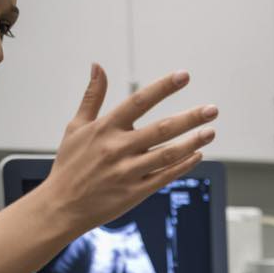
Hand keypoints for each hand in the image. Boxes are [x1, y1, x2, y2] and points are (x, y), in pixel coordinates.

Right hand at [43, 64, 217, 235]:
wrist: (61, 206)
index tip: (184, 76)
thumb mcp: (75, 127)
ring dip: (193, 142)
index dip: (163, 88)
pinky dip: (183, 166)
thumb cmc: (69, 165)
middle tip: (212, 109)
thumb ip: (92, 96)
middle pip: (161, 129)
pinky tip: (197, 155)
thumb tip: (97, 66)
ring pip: (168, 154)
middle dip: (190, 118)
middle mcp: (118, 148)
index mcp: (104, 128)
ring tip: (211, 131)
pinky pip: (165, 177)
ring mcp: (128, 171)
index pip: (139, 101)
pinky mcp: (135, 192)